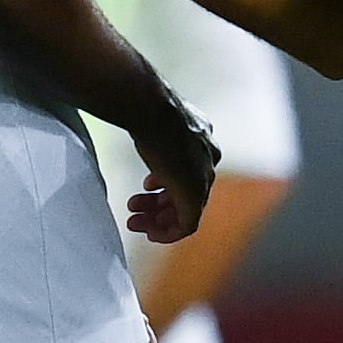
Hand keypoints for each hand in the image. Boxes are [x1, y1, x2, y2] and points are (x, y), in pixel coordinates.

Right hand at [125, 101, 217, 243]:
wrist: (152, 109)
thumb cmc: (149, 111)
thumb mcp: (157, 122)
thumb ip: (158, 133)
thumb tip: (139, 127)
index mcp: (203, 139)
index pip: (189, 171)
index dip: (165, 183)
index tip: (145, 191)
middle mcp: (208, 159)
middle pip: (187, 191)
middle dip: (159, 204)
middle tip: (135, 211)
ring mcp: (203, 177)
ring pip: (186, 208)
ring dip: (159, 218)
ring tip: (135, 219)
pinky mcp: (194, 194)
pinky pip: (188, 223)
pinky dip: (168, 232)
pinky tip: (151, 232)